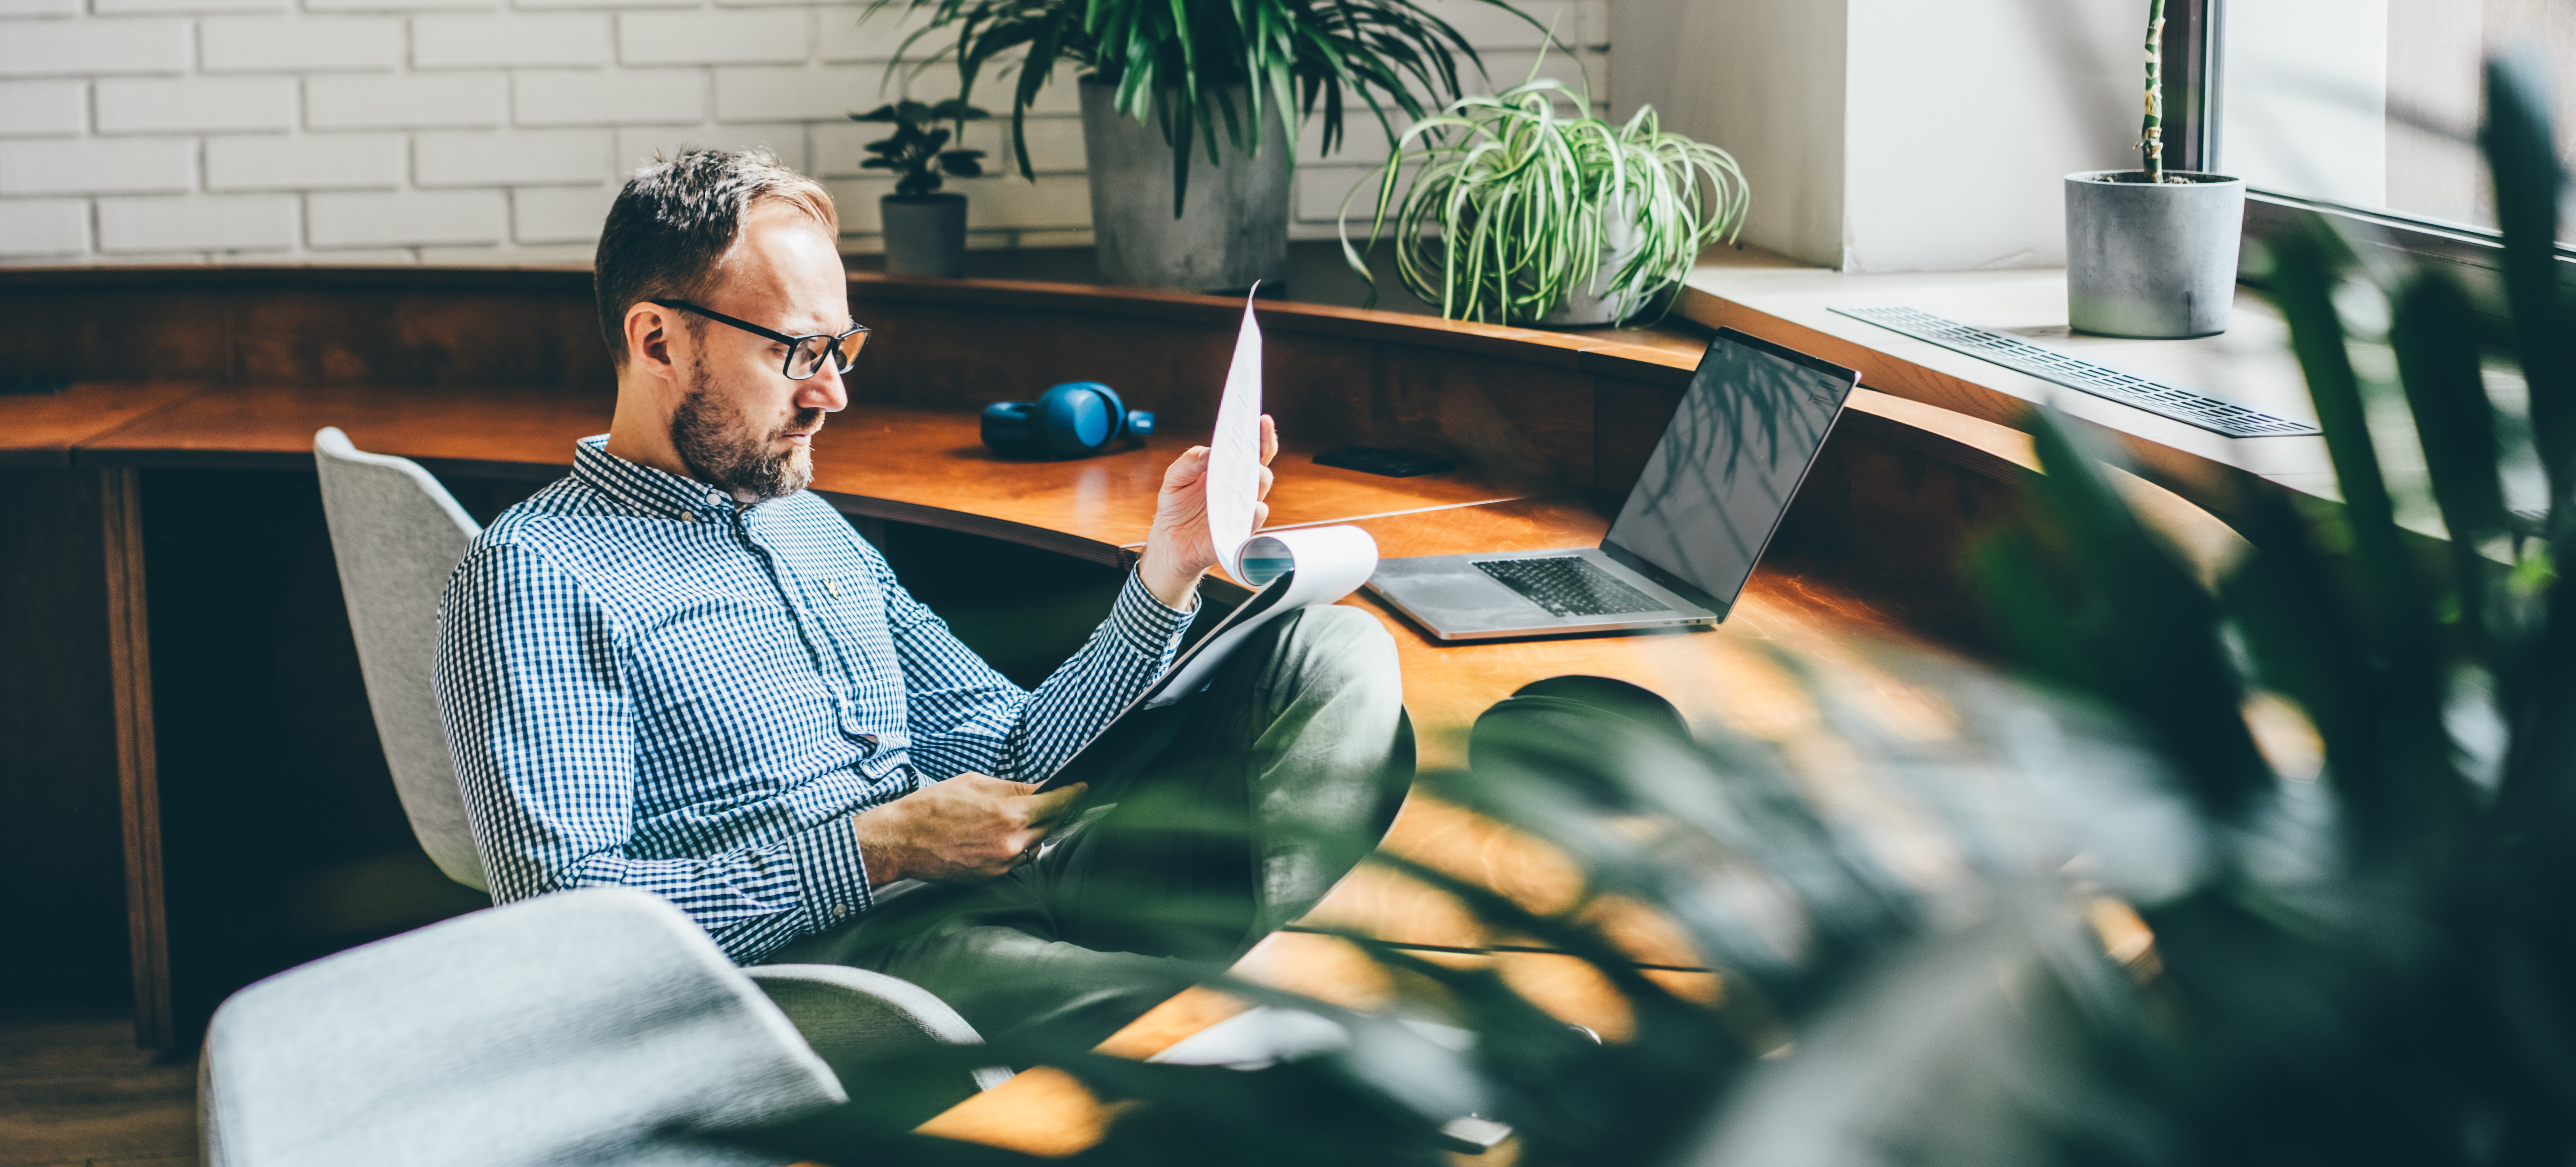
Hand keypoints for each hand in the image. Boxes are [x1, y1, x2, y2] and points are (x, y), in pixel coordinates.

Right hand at [852, 775, 1086, 886]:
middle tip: (1052, 800)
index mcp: (1009, 814)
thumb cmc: (934, 806)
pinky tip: (996, 837)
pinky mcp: (991, 878)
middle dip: (1053, 812)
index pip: (1058, 804)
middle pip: (1051, 826)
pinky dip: (1014, 848)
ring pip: (1035, 845)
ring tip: (1011, 819)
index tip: (1083, 788)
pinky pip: (1015, 860)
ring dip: (1033, 832)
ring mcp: (1002, 864)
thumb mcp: (975, 783)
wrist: (901, 841)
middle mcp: (1011, 843)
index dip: (1074, 794)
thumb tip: (1041, 788)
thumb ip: (1013, 788)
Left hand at [1138, 413, 1278, 608]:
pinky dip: (1254, 514)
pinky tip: (1251, 507)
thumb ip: (1190, 461)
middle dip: (1263, 451)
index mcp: (1227, 471)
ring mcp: (1241, 510)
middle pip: (1261, 467)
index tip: (1262, 419)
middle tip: (1255, 440)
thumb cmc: (1176, 506)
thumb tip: (1210, 452)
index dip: (1260, 435)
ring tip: (1252, 469)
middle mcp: (1239, 489)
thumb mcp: (1174, 478)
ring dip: (1258, 479)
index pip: (1251, 450)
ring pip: (1259, 492)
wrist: (1169, 541)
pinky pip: (1252, 522)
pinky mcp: (1238, 532)